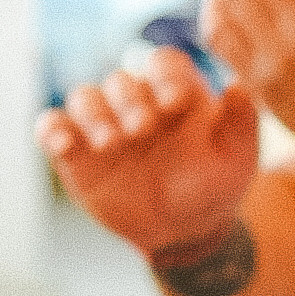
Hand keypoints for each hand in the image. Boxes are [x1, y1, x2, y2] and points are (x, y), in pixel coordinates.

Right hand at [36, 51, 259, 260]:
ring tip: (111, 142)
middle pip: (122, 81)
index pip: (164, 64)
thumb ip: (242, 123)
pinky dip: (53, 131)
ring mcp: (103, 121)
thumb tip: (239, 88)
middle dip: (130, 100)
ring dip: (94, 115)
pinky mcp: (75, 148)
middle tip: (142, 128)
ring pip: (85, 98)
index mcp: (174, 93)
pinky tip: (64, 144)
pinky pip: (52, 127)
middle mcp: (135, 101)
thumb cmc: (213, 188)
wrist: (185, 231)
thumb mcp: (237, 159)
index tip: (176, 101)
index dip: (167, 76)